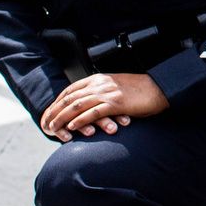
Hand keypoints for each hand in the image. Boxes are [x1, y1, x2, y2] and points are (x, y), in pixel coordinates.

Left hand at [39, 73, 167, 140]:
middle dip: (55, 110)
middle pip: (70, 98)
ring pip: (78, 105)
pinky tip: (73, 127)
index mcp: (99, 79)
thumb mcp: (117, 86)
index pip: (71, 89)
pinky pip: (93, 112)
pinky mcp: (116, 104)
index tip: (50, 111)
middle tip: (45, 122)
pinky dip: (80, 120)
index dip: (58, 101)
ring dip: (63, 117)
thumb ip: (103, 91)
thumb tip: (93, 102)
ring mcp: (108, 94)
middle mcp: (100, 84)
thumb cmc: (141, 89)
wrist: (159, 88)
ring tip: (53, 127)